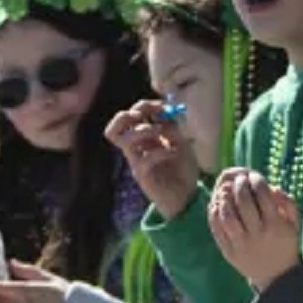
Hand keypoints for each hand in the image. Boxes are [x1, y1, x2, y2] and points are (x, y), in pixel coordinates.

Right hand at [105, 102, 200, 219]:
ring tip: (160, 133)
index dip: (143, 106)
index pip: (131, 117)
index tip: (162, 106)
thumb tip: (163, 110)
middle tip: (145, 117)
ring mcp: (137, 162)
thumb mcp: (181, 142)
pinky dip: (161, 151)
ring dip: (143, 130)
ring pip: (123, 140)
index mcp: (144, 139)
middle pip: (114, 128)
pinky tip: (173, 153)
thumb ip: (172, 127)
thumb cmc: (184, 170)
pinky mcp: (142, 175)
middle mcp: (137, 149)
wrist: (187, 197)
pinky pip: (145, 158)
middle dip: (128, 115)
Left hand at [207, 169, 302, 289]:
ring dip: (225, 197)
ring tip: (227, 189)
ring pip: (228, 215)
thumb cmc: (286, 244)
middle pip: (244, 202)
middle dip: (240, 184)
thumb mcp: (295, 224)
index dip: (256, 180)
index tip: (254, 176)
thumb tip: (272, 187)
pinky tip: (218, 203)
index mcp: (276, 225)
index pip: (263, 195)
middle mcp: (258, 234)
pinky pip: (217, 229)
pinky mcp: (228, 252)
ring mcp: (241, 244)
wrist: (276, 277)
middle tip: (240, 179)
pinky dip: (215, 213)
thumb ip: (288, 203)